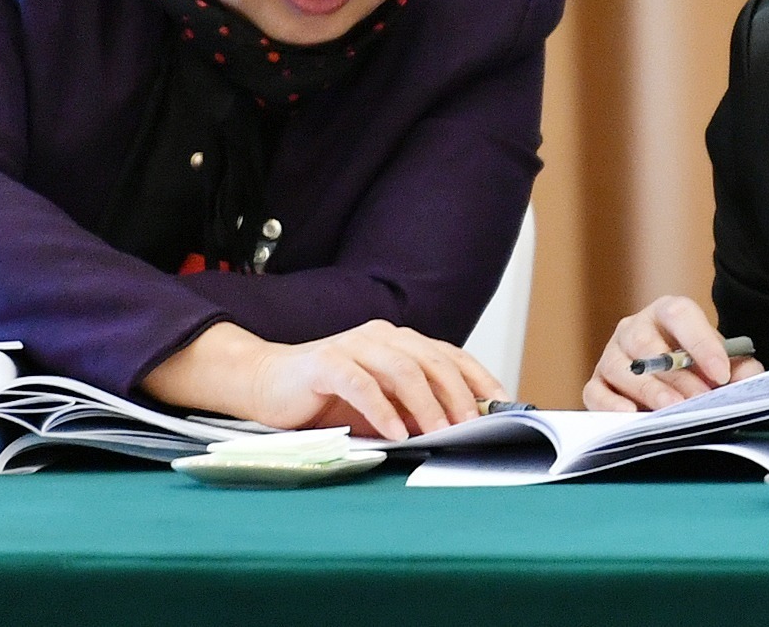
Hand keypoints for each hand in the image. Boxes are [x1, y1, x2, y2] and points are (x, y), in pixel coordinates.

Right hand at [143, 319, 503, 440]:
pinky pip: (360, 382)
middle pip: (431, 360)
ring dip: (425, 404)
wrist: (266, 386)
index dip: (479, 378)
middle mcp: (380, 336)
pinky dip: (381, 408)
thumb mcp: (380, 407)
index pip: (449, 355)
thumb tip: (457, 430)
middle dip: (457, 396)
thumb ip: (412, 410)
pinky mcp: (324, 362)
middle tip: (471, 428)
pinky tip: (394, 432)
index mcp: (399, 342)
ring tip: (439, 434)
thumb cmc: (326, 399)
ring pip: (401, 368)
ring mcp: (352, 346)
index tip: (502, 406)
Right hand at [582, 296, 764, 411]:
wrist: (675, 379)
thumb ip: (740, 368)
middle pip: (646, 343)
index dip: (700, 342)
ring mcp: (612, 354)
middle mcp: (635, 327)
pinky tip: (630, 414)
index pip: (680, 314)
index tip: (720, 373)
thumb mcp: (724, 362)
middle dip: (675, 375)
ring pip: (619, 366)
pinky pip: (595, 391)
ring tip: (671, 410)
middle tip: (698, 399)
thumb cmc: (697, 367)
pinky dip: (609, 403)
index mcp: (668, 312)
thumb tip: (744, 380)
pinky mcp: (597, 382)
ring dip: (647, 390)